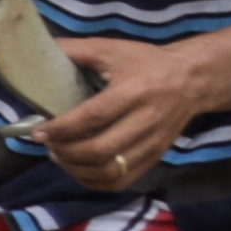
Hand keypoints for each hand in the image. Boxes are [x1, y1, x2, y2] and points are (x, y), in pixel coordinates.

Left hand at [35, 30, 230, 188]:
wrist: (192, 80)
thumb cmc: (147, 62)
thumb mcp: (111, 48)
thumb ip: (75, 50)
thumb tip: (38, 53)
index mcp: (133, 92)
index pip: (93, 118)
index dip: (62, 128)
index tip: (39, 131)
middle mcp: (145, 121)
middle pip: (100, 151)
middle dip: (66, 152)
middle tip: (48, 144)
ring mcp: (152, 144)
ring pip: (110, 171)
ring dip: (77, 170)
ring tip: (60, 156)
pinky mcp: (155, 158)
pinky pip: (122, 181)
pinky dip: (95, 181)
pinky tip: (79, 169)